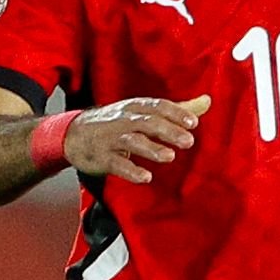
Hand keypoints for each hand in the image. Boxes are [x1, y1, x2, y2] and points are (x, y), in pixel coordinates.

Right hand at [63, 95, 209, 183]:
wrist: (73, 134)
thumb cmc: (117, 121)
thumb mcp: (144, 111)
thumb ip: (177, 108)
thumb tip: (207, 101)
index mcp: (136, 107)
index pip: (158, 106)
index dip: (175, 113)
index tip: (194, 123)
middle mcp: (123, 120)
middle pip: (147, 122)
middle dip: (168, 131)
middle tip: (188, 141)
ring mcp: (111, 138)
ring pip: (132, 141)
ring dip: (151, 149)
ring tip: (169, 157)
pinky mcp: (101, 157)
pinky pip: (116, 163)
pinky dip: (130, 170)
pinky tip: (145, 177)